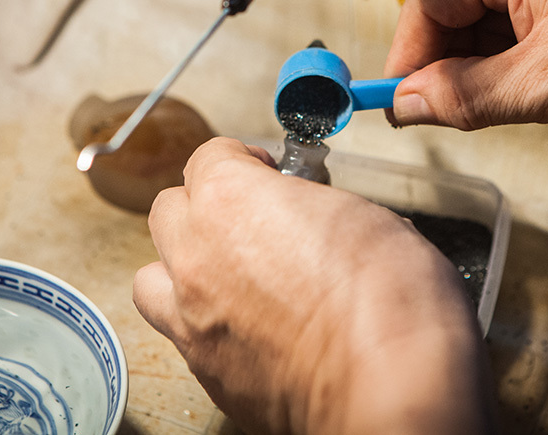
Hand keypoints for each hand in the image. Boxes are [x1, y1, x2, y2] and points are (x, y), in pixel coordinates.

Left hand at [134, 138, 492, 434]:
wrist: (392, 390)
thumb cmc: (391, 303)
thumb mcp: (369, 217)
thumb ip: (318, 207)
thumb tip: (316, 218)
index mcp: (232, 200)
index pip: (210, 156)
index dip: (241, 159)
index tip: (263, 170)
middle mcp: (197, 254)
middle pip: (171, 209)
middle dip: (206, 205)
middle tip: (250, 216)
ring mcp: (192, 317)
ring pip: (155, 274)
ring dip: (183, 264)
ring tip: (227, 272)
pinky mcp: (205, 370)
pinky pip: (178, 332)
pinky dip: (200, 320)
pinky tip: (244, 324)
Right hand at [385, 0, 547, 132]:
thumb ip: (466, 95)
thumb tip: (404, 103)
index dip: (408, 53)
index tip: (396, 101)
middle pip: (458, 2)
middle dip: (446, 61)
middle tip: (442, 114)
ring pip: (491, 13)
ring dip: (481, 62)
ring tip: (490, 108)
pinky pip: (524, 14)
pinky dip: (513, 53)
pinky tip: (521, 87)